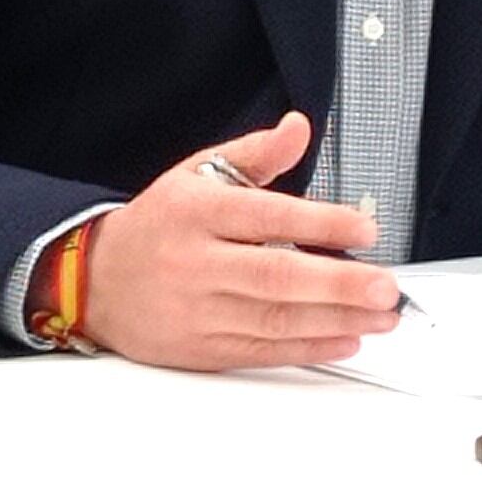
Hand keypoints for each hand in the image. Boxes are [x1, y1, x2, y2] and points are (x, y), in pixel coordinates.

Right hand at [77, 110, 401, 371]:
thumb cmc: (158, 226)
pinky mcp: (199, 349)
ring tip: (380, 317)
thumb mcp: (195, 175)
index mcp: (195, 212)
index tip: (365, 228)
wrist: (95, 280)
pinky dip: (308, 348)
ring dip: (336, 321)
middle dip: (338, 284)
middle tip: (386, 288)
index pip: (266, 217)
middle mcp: (194, 262)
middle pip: (274, 277)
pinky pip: (262, 351)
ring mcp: (196, 310)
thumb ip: (254, 155)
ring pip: (274, 320)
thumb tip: (298, 129)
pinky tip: (345, 339)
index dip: (320, 224)